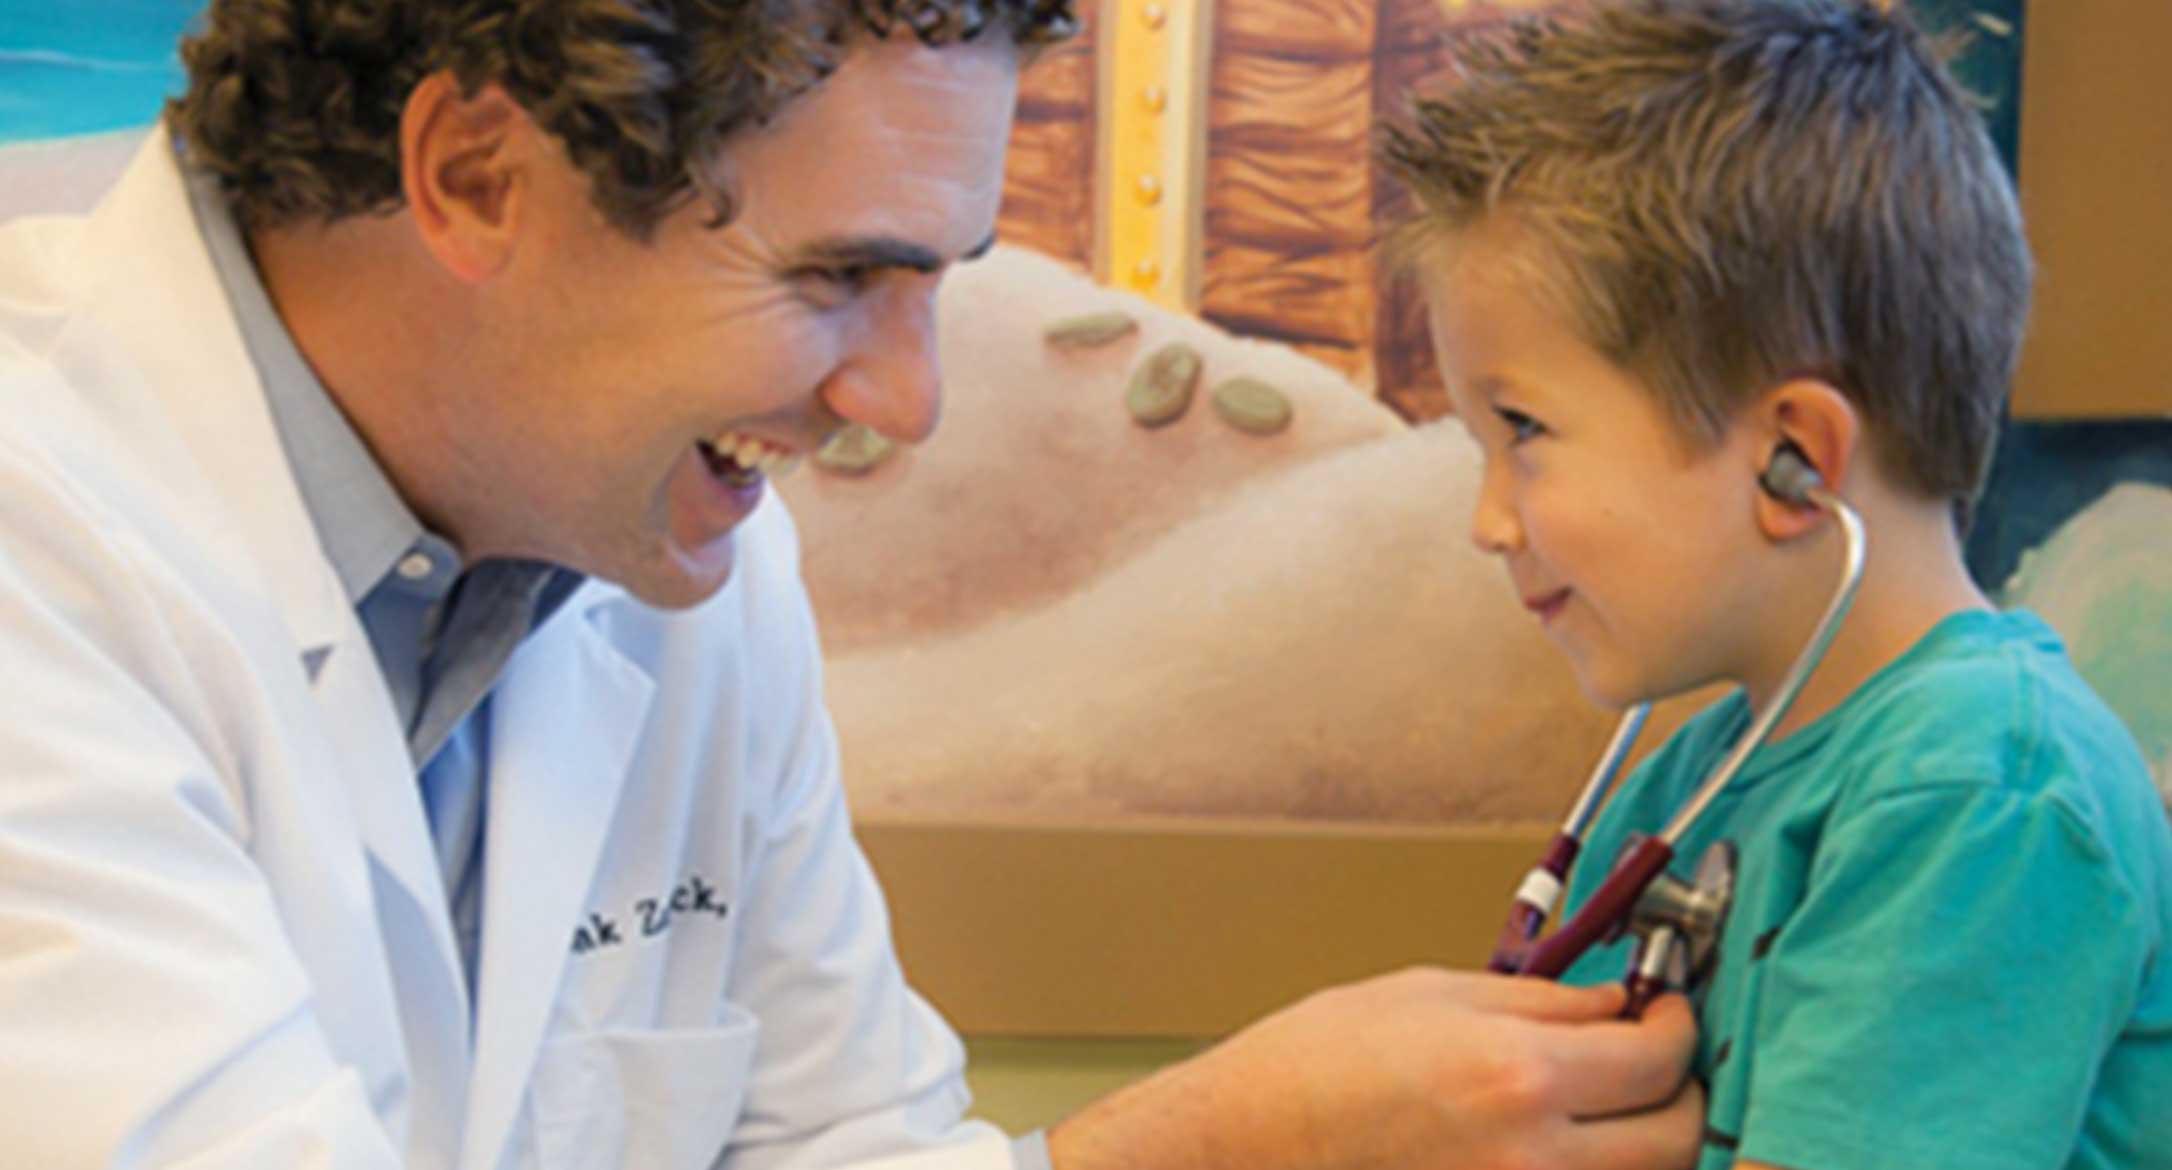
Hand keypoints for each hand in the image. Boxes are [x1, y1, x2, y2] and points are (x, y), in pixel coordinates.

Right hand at [1047, 967, 1701, 1169]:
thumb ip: (1539, 1002)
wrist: (1245, 1145)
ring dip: (1645, 1139)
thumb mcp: (1430, 995)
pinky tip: (1561, 1140)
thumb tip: (1614, 1003)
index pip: (1657, 1057)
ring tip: (1611, 1101)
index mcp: (1518, 1076)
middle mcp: (1533, 1156)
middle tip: (1652, 1056)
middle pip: (1677, 1136)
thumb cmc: (1316, 1064)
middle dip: (1678, 1089)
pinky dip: (1591, 1168)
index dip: (1676, 1024)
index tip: (1665, 1008)